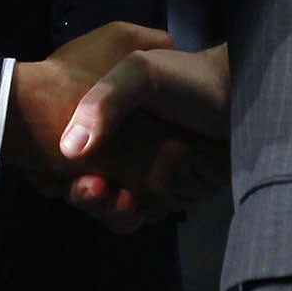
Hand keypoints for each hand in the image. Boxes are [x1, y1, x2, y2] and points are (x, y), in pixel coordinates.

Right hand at [4, 23, 225, 231]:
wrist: (243, 99)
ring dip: (104, 209)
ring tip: (119, 203)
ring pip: (107, 201)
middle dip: (82, 194)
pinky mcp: (164, 190)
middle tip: (91, 191)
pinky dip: (128, 216)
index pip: (60, 148)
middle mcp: (116, 142)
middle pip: (80, 179)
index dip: (49, 168)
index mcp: (102, 113)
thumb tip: (69, 151)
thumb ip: (105, 102)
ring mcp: (140, 167)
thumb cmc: (189, 80)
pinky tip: (136, 209)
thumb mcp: (140, 73)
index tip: (50, 182)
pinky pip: (135, 213)